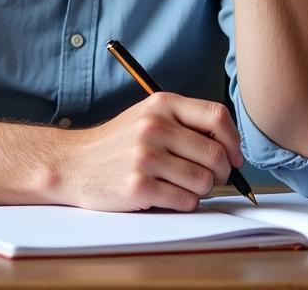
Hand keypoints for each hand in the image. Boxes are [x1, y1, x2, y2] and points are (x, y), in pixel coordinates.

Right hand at [59, 93, 244, 211]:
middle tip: (211, 178)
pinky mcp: (139, 187)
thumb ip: (184, 123)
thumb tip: (230, 146)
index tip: (233, 156)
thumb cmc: (118, 143)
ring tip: (181, 185)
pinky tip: (167, 196)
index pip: (217, 116)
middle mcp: (154, 126)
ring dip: (200, 190)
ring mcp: (146, 157)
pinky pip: (186, 201)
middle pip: (216, 154)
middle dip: (222, 172)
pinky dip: (184, 203)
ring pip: (204, 181)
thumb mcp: (148, 116)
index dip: (233, 140)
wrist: (73, 163)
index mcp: (161, 104)